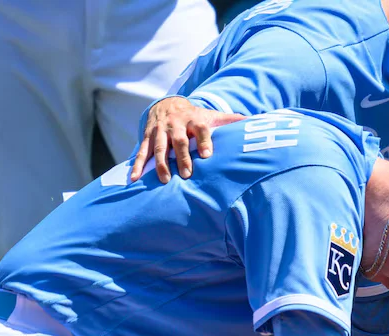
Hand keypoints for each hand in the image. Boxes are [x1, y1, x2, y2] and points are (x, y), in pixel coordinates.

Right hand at [130, 97, 245, 182]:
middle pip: (179, 140)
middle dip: (182, 157)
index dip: (204, 140)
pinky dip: (138, 165)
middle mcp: (176, 124)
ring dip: (160, 164)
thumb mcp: (211, 116)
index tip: (207, 155)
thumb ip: (231, 120)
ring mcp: (160, 130)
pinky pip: (141, 151)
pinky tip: (135, 178)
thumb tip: (253, 121)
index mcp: (194, 119)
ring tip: (165, 180)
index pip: (200, 129)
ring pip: (159, 147)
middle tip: (187, 174)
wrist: (167, 103)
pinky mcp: (147, 136)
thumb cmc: (194, 116)